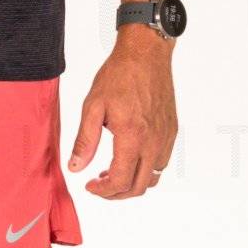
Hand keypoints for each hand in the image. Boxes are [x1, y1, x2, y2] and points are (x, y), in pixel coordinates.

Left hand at [67, 34, 177, 198]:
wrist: (146, 54)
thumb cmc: (119, 75)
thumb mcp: (93, 106)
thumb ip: (84, 141)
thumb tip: (76, 167)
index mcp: (132, 136)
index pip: (120, 180)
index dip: (103, 191)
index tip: (90, 186)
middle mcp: (154, 141)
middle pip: (139, 186)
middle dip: (117, 193)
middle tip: (99, 185)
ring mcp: (165, 137)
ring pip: (153, 177)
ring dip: (133, 182)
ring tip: (113, 171)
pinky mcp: (171, 131)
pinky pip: (162, 161)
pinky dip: (146, 169)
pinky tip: (130, 157)